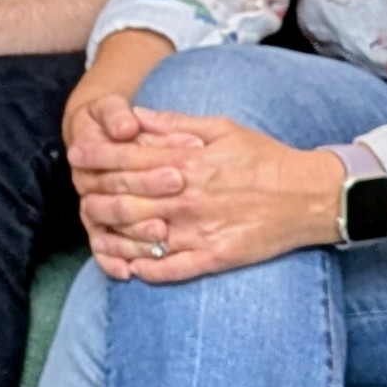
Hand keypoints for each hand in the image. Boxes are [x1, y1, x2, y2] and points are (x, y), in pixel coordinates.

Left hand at [69, 98, 346, 280]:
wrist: (310, 195)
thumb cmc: (265, 158)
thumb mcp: (221, 128)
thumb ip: (174, 124)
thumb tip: (134, 116)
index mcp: (188, 162)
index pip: (128, 158)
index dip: (97, 156)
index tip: (76, 154)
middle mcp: (188, 197)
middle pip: (126, 196)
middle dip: (95, 191)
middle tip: (77, 190)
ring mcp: (199, 230)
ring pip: (140, 235)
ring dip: (112, 232)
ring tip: (94, 227)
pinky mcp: (215, 257)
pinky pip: (171, 268)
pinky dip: (147, 269)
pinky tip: (129, 267)